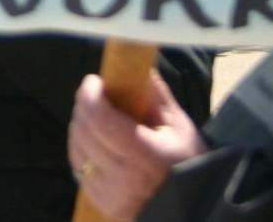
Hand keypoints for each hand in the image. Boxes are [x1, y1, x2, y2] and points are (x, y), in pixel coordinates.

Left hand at [68, 71, 205, 220]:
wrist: (195, 208)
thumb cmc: (189, 163)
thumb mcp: (181, 128)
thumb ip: (157, 96)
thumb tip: (139, 65)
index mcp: (147, 155)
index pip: (101, 120)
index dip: (90, 95)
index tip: (95, 81)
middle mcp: (124, 178)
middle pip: (84, 131)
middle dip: (85, 106)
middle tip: (96, 95)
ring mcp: (111, 196)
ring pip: (77, 149)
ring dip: (81, 127)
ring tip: (96, 118)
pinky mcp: (104, 205)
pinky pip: (79, 169)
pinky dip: (82, 150)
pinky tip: (96, 143)